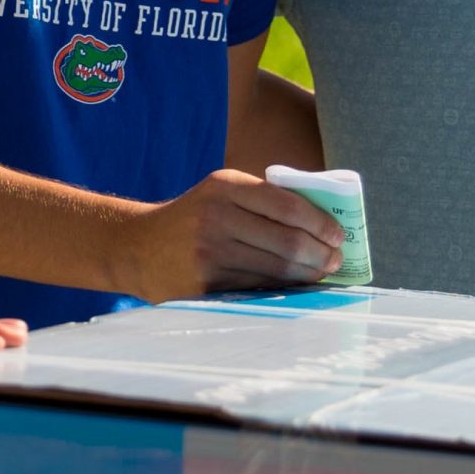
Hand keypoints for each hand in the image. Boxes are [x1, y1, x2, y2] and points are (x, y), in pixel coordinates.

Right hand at [123, 171, 345, 304]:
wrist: (136, 246)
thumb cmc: (193, 218)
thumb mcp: (220, 193)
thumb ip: (263, 199)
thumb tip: (322, 221)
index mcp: (226, 186)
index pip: (287, 205)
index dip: (320, 223)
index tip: (339, 235)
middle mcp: (217, 216)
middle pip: (287, 241)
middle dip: (320, 255)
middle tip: (335, 261)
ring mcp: (209, 252)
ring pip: (275, 269)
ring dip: (307, 275)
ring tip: (321, 274)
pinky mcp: (204, 284)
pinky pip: (257, 287)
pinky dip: (282, 288)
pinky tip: (295, 286)